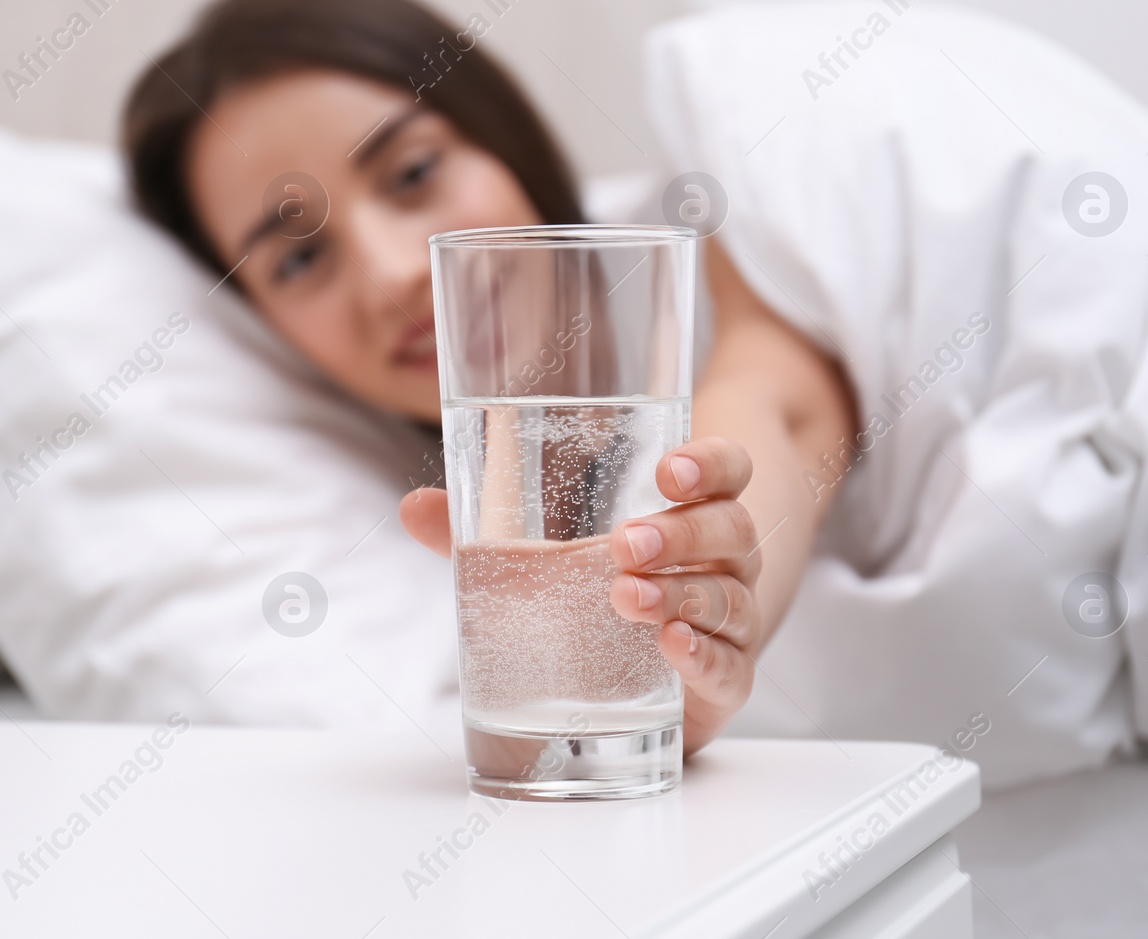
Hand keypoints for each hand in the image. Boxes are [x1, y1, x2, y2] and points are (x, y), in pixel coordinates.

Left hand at [400, 436, 759, 756]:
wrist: (657, 684)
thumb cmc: (606, 597)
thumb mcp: (551, 560)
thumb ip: (489, 536)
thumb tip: (414, 508)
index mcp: (693, 514)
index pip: (729, 471)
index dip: (711, 463)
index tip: (667, 470)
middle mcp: (725, 563)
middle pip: (731, 531)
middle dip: (681, 531)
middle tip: (623, 542)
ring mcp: (732, 623)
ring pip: (730, 598)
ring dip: (683, 593)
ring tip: (626, 596)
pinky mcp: (725, 684)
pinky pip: (733, 669)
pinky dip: (707, 656)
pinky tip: (673, 646)